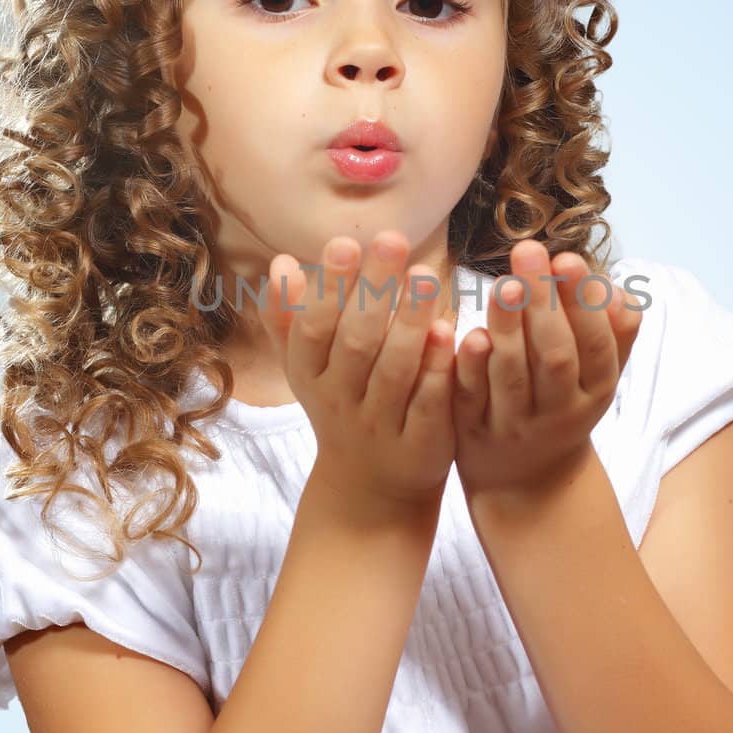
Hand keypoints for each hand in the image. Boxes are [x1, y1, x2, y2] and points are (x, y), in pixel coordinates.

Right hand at [257, 231, 455, 515]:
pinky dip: (437, 370)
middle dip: (372, 291)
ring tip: (426, 276)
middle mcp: (340, 400)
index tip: (345, 241)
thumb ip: (292, 318)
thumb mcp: (308, 369)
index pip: (316, 326)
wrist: (371, 491)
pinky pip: (428, 403)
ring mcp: (380, 425)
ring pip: (393, 372)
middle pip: (355, 343)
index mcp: (311, 375)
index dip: (329, 286)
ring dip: (408, 323)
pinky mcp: (419, 445)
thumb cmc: (343, 406)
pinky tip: (451, 332)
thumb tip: (281, 261)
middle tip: (395, 241)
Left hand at [452, 239, 642, 500]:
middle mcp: (559, 411)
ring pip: (512, 377)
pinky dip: (470, 368)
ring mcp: (515, 425)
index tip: (567, 258)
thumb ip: (614, 335)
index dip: (583, 305)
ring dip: (508, 329)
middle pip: (555, 358)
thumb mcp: (599, 376)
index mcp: (595, 391)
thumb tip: (620, 291)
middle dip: (543, 304)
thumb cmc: (565, 405)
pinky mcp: (474, 432)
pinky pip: (471, 398)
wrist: (529, 482)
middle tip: (527, 252)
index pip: (595, 346)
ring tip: (502, 283)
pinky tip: (466, 334)